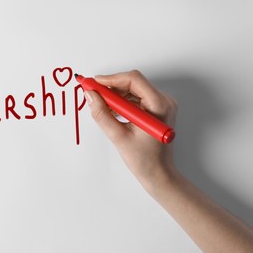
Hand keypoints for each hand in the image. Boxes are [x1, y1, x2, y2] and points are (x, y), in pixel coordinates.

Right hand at [84, 70, 177, 187]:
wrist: (159, 174)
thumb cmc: (145, 160)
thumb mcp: (119, 137)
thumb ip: (102, 114)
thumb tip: (90, 96)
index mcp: (159, 105)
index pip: (133, 80)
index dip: (111, 79)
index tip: (93, 83)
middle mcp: (163, 101)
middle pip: (133, 83)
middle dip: (110, 87)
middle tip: (91, 92)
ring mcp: (160, 104)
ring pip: (132, 89)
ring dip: (114, 95)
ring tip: (100, 105)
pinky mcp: (155, 109)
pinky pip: (135, 98)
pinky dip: (121, 102)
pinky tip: (110, 111)